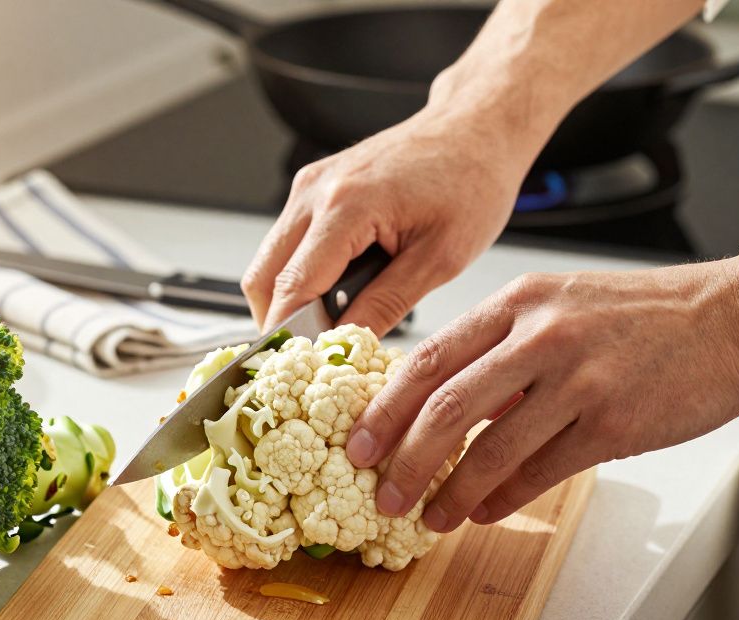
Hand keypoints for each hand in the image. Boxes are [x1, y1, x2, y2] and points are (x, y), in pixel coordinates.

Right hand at [241, 107, 532, 331]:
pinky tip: (337, 294)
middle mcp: (315, 191)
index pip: (293, 287)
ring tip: (331, 328)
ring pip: (269, 262)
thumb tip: (346, 346)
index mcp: (346, 205)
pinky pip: (287, 244)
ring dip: (289, 301)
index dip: (289, 337)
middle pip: (262, 278)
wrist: (475, 128)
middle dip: (279, 324)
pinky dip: (300, 276)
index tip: (296, 373)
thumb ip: (386, 305)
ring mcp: (309, 186)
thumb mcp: (440, 258)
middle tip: (310, 360)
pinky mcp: (314, 188)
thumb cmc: (471, 180)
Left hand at [345, 260, 738, 531]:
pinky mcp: (614, 423)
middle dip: (404, 460)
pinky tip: (484, 511)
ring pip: (490, 449)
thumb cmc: (641, 314)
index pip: (428, 360)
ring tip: (430, 517)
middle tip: (383, 494)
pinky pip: (541, 470)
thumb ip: (498, 346)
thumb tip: (439, 400)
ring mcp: (579, 381)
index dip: (384, 409)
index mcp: (517, 304)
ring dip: (451, 493)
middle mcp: (541, 338)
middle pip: (446, 408)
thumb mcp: (557, 304)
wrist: (731, 316)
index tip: (358, 444)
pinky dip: (504, 498)